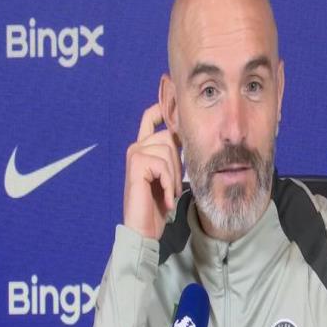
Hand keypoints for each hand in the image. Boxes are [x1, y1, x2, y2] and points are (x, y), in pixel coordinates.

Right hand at [123, 103, 182, 238]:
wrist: (144, 229)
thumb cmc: (158, 204)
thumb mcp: (170, 176)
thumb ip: (174, 156)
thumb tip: (191, 136)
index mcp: (144, 147)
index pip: (150, 117)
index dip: (162, 107)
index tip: (172, 97)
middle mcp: (137, 147)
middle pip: (169, 136)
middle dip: (178, 163)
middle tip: (172, 185)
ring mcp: (135, 154)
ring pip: (169, 150)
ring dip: (174, 176)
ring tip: (168, 193)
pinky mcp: (136, 164)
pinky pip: (163, 164)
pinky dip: (169, 184)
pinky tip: (165, 198)